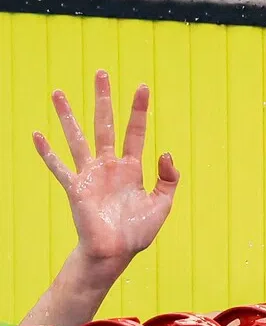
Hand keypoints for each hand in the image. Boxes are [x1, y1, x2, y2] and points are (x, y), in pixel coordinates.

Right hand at [33, 69, 178, 275]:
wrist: (115, 252)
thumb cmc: (138, 231)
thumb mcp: (162, 203)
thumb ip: (169, 178)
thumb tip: (165, 151)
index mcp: (131, 168)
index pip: (136, 132)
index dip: (139, 110)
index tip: (142, 87)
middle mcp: (109, 166)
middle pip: (106, 125)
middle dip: (103, 100)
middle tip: (101, 73)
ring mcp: (90, 175)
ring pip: (78, 138)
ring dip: (68, 116)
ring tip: (58, 92)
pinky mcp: (75, 188)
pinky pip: (59, 167)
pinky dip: (47, 152)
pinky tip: (36, 134)